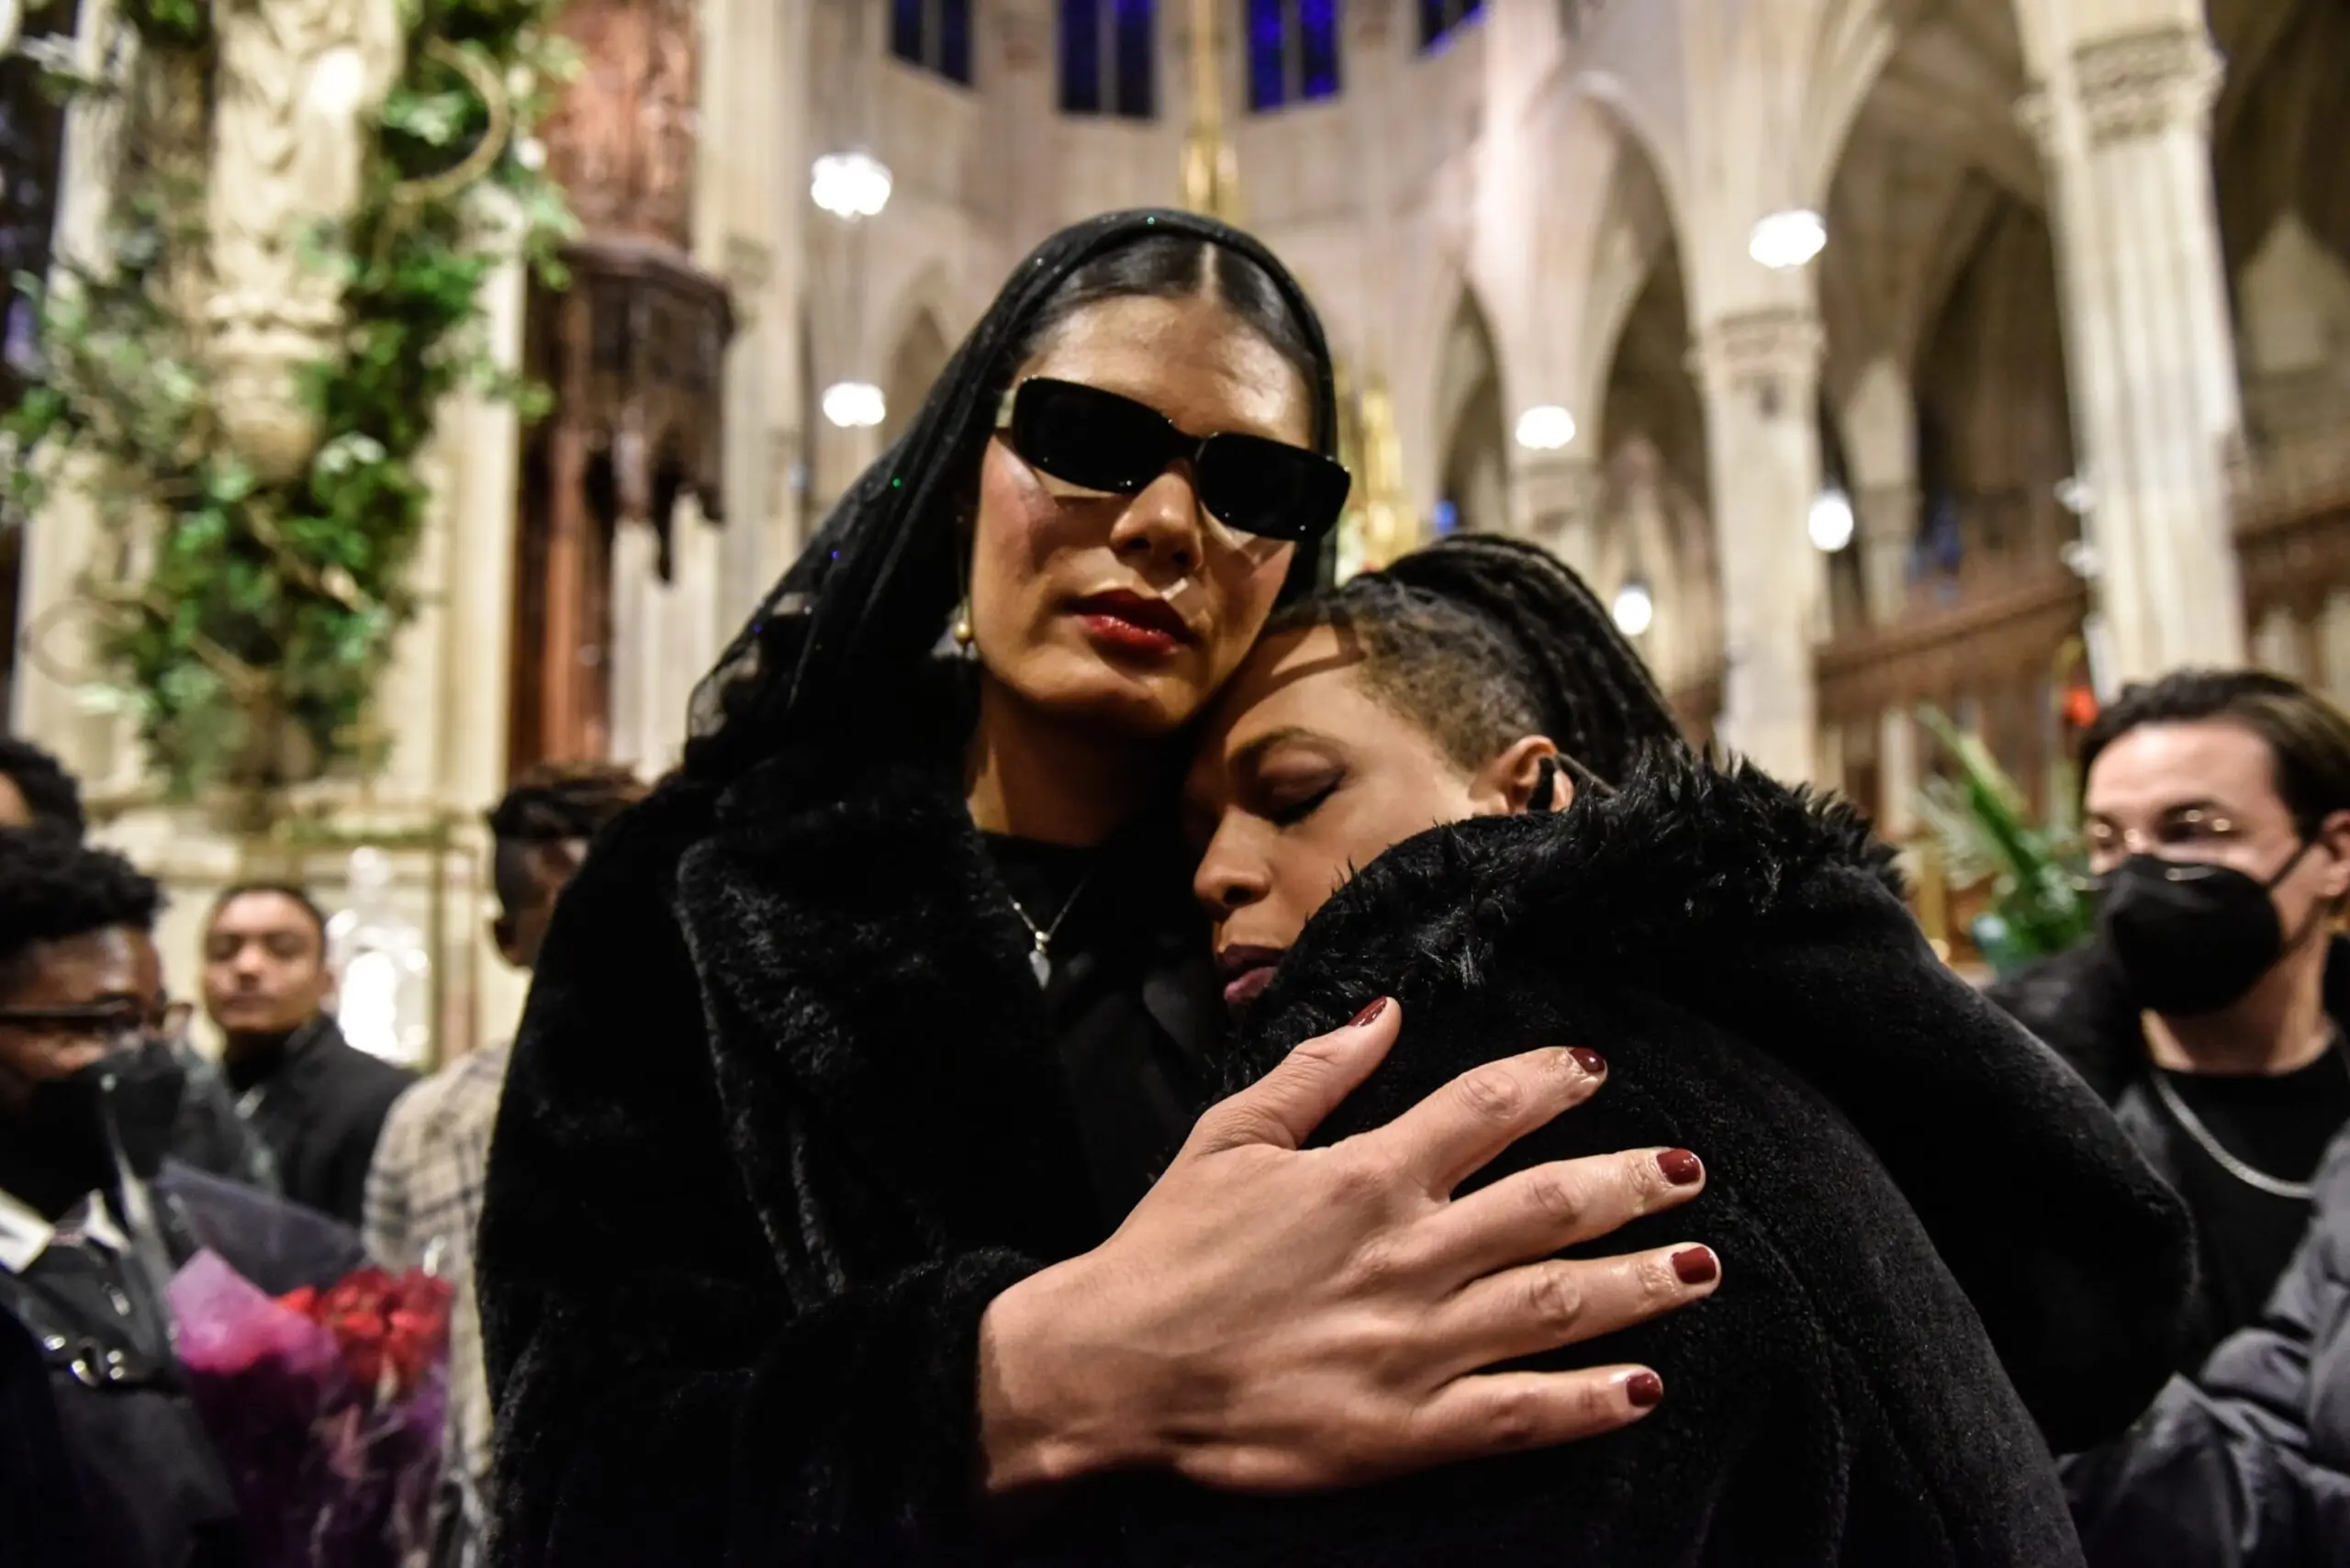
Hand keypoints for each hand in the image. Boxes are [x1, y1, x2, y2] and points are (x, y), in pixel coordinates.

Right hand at [977, 998, 1717, 1495]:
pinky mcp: (1405, 1431)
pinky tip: (1645, 1387)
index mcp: (1364, 1176)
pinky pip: (1519, 1413)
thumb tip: (1386, 1012)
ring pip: (1555, 1305)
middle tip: (1687, 1172)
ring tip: (1699, 1268)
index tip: (1591, 1070)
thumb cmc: (1165, 1251)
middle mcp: (1405, 1253)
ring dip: (1637, 1282)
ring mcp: (1413, 1345)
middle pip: (1548, 1206)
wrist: (1109, 1370)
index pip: (1484, 1110)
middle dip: (1629, 1184)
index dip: (1549, 1084)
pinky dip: (1588, 1402)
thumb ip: (1317, 1072)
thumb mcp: (1229, 1138)